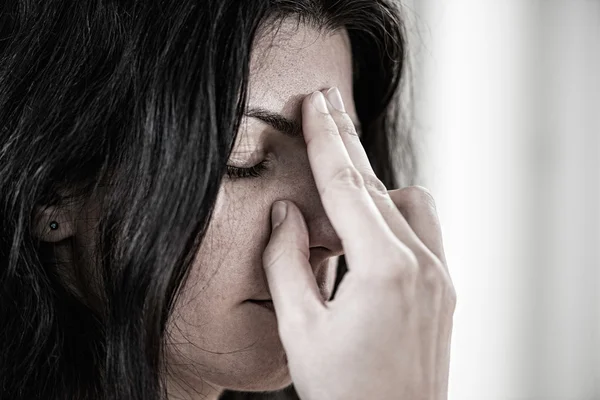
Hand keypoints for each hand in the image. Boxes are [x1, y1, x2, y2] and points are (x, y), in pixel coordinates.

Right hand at [262, 88, 455, 399]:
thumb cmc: (345, 393)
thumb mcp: (300, 329)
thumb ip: (287, 262)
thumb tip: (285, 213)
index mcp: (385, 269)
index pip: (346, 185)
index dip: (325, 139)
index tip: (314, 103)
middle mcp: (422, 263)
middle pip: (375, 184)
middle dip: (346, 141)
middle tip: (326, 102)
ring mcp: (440, 274)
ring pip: (405, 202)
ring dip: (369, 185)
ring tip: (334, 186)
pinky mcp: (444, 287)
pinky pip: (421, 228)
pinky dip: (392, 213)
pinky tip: (368, 226)